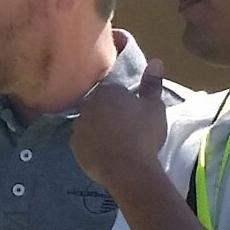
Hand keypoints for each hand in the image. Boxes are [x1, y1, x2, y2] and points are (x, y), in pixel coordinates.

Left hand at [71, 55, 171, 192]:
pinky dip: (92, 145)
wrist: (127, 168)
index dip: (121, 99)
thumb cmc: (144, 133)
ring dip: (98, 128)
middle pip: (97, 104)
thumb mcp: (154, 106)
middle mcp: (86, 105)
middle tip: (125, 126)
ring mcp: (77, 126)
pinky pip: (84, 142)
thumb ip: (152, 83)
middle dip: (107, 111)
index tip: (131, 111)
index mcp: (105, 91)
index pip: (110, 88)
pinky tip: (106, 152)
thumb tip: (155, 61)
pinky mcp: (74, 147)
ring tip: (116, 141)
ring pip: (88, 122)